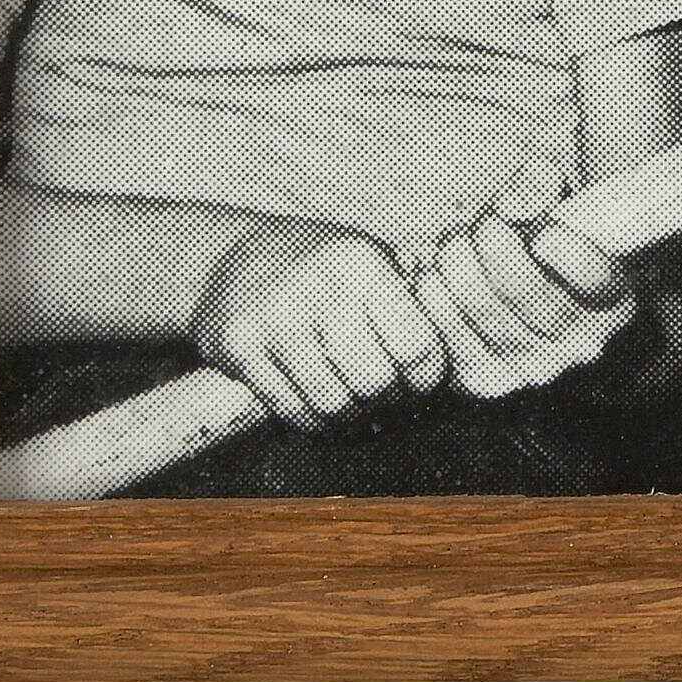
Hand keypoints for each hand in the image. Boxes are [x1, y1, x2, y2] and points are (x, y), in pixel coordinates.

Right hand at [192, 216, 447, 427]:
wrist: (233, 257)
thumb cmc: (322, 266)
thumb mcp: (369, 262)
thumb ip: (408, 305)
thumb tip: (448, 371)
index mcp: (361, 262)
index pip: (415, 345)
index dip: (426, 377)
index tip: (421, 381)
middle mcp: (317, 286)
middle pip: (375, 381)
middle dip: (387, 399)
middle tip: (386, 396)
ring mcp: (273, 317)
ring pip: (332, 404)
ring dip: (349, 418)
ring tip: (355, 406)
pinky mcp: (238, 347)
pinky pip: (290, 411)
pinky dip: (312, 423)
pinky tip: (320, 410)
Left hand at [413, 162, 636, 398]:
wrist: (539, 322)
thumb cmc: (550, 257)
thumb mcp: (559, 214)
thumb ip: (545, 189)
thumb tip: (516, 196)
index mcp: (614, 300)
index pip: (595, 278)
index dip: (566, 253)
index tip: (544, 231)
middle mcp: (579, 344)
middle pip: (526, 290)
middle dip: (494, 244)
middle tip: (482, 220)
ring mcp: (532, 367)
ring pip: (481, 308)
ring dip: (456, 263)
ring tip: (455, 237)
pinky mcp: (486, 381)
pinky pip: (447, 334)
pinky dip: (433, 296)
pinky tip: (432, 271)